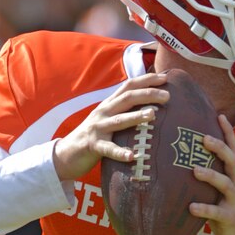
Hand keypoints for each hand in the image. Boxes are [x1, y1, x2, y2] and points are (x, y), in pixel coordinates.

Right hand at [53, 72, 168, 180]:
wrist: (66, 154)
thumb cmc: (95, 136)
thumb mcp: (109, 119)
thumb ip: (125, 111)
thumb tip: (152, 107)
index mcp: (109, 104)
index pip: (128, 86)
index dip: (146, 80)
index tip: (165, 77)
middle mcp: (104, 112)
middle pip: (127, 98)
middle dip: (147, 94)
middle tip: (167, 95)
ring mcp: (97, 128)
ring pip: (119, 120)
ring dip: (136, 116)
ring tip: (152, 114)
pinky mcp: (93, 146)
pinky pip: (108, 149)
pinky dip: (120, 152)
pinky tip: (132, 156)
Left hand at [189, 115, 234, 234]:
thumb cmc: (226, 214)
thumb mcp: (220, 192)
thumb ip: (210, 177)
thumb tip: (185, 159)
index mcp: (234, 177)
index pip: (233, 150)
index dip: (228, 132)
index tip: (219, 114)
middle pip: (232, 161)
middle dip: (219, 148)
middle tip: (203, 138)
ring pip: (225, 183)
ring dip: (210, 175)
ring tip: (194, 170)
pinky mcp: (230, 219)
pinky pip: (216, 212)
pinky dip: (204, 208)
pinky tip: (191, 207)